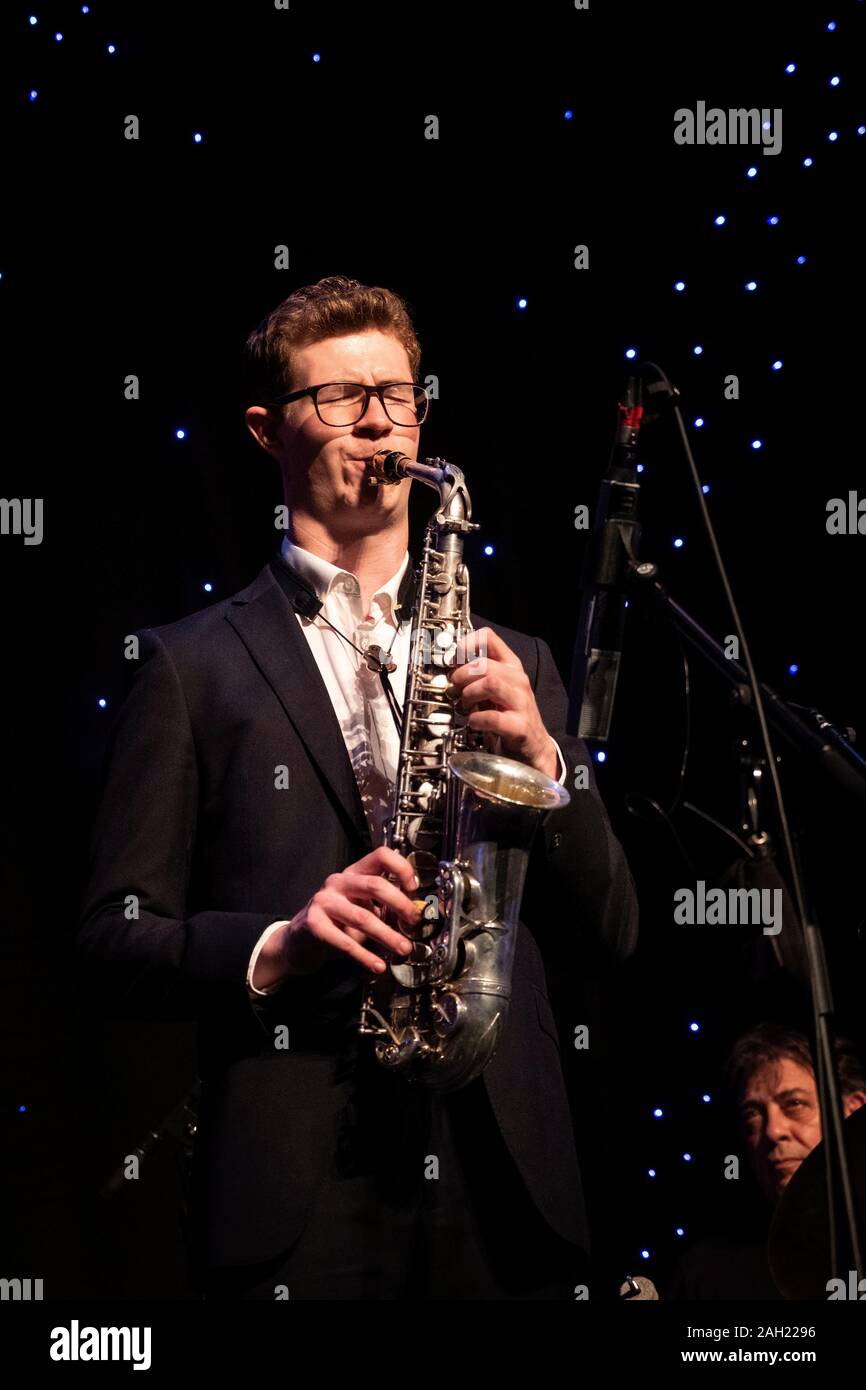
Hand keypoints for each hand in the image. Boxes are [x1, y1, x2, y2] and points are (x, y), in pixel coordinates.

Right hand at [255, 847, 422, 988]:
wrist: (299, 942)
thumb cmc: (337, 924)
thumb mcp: (363, 909)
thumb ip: (386, 909)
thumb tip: (416, 915)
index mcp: (355, 873)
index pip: (381, 856)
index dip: (401, 868)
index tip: (414, 888)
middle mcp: (339, 882)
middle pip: (375, 885)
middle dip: (400, 905)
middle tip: (414, 922)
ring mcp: (324, 900)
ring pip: (363, 917)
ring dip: (387, 935)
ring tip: (403, 948)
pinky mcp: (313, 923)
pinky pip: (344, 941)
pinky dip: (365, 956)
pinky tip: (377, 965)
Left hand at [449, 627, 557, 777]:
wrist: (533, 748)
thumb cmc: (510, 717)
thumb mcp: (494, 691)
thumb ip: (477, 676)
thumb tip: (452, 666)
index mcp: (510, 667)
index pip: (489, 638)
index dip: (466, 645)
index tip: (454, 660)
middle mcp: (517, 681)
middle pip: (484, 664)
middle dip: (462, 675)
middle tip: (454, 689)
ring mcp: (521, 703)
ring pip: (490, 683)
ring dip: (469, 693)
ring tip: (464, 704)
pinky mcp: (519, 726)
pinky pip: (494, 717)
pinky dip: (477, 719)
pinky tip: (473, 722)